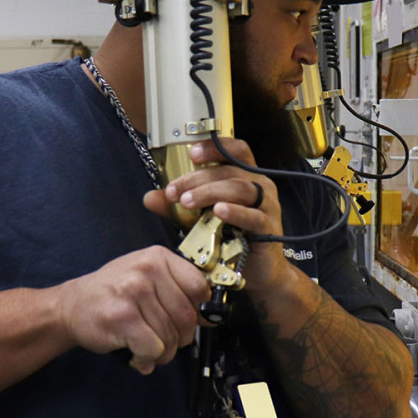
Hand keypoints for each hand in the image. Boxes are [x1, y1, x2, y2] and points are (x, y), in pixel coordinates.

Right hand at [55, 246, 209, 374]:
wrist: (70, 306)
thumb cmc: (113, 293)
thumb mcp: (145, 277)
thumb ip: (176, 289)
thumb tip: (210, 316)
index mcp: (158, 257)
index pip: (200, 287)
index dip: (200, 311)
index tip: (192, 321)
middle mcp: (147, 270)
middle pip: (188, 317)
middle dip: (180, 338)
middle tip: (164, 341)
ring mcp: (134, 292)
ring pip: (172, 337)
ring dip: (163, 352)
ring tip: (146, 347)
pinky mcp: (123, 318)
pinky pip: (154, 348)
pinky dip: (147, 358)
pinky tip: (136, 353)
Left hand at [144, 139, 291, 293]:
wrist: (255, 270)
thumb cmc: (231, 237)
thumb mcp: (200, 217)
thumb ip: (178, 206)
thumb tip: (149, 197)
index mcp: (245, 176)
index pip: (235, 150)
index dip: (215, 147)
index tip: (191, 153)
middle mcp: (259, 186)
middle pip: (229, 171)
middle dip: (198, 178)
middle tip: (174, 191)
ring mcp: (267, 205)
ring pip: (240, 189)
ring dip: (210, 192)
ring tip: (187, 202)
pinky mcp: (268, 227)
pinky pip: (253, 216)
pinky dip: (234, 212)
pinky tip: (218, 211)